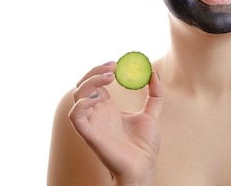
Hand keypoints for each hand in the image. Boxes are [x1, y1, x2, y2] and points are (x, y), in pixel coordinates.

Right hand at [68, 62, 163, 185]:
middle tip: (113, 67)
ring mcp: (92, 123)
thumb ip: (155, 94)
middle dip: (94, 71)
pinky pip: (75, 116)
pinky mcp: (89, 134)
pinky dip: (81, 103)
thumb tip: (154, 73)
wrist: (143, 167)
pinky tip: (98, 97)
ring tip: (109, 78)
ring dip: (89, 82)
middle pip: (84, 85)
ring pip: (77, 96)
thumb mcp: (152, 113)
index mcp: (108, 108)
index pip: (97, 83)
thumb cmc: (145, 146)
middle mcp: (97, 114)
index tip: (117, 63)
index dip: (102, 70)